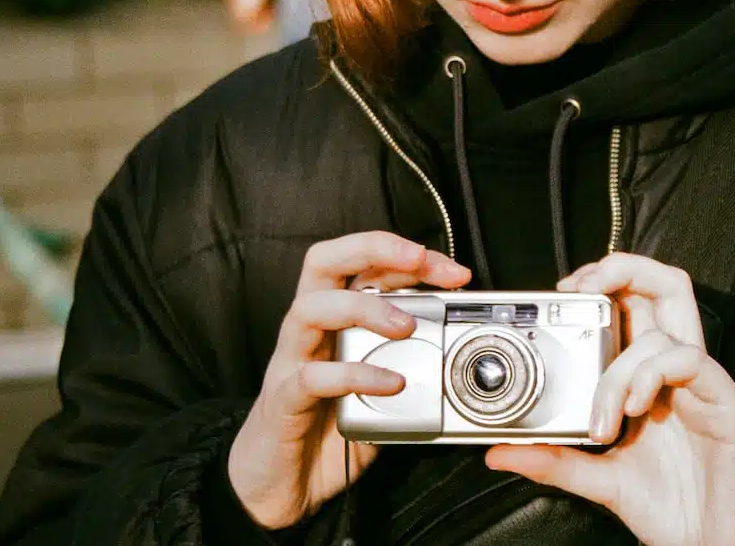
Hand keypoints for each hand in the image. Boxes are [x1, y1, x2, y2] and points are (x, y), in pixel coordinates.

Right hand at [228, 232, 470, 529]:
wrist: (278, 486)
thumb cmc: (325, 431)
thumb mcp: (377, 390)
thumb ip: (406, 366)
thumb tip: (455, 353)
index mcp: (332, 320)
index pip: (362, 264)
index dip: (407, 255)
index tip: (453, 272)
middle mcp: (308, 330)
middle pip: (324, 261)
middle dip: (374, 248)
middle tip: (419, 260)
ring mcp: (291, 361)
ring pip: (312, 307)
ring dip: (364, 308)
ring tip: (407, 326)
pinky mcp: (283, 399)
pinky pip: (313, 376)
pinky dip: (356, 374)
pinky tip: (390, 383)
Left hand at [486, 254, 734, 545]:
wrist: (718, 544)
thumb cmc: (672, 507)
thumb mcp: (600, 479)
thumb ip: (555, 461)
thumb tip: (500, 451)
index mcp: (652, 376)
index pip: (634, 303)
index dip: (600, 283)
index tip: (562, 293)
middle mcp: (677, 369)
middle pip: (662, 284)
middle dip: (618, 269)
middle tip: (580, 288)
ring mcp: (703, 380)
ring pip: (668, 318)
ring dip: (622, 361)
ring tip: (609, 410)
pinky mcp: (726, 399)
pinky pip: (689, 358)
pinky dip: (651, 374)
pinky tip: (634, 409)